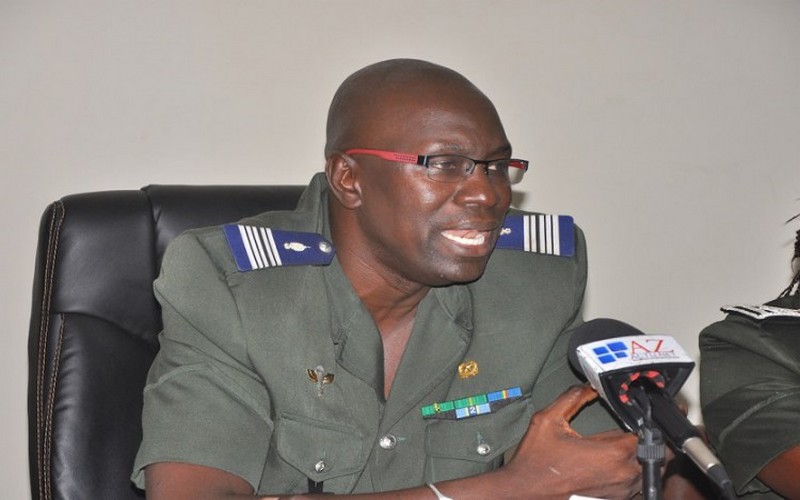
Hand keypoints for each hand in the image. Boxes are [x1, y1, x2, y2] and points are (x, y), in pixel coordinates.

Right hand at [499, 385, 640, 498]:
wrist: (524, 493)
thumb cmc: (534, 462)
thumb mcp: (547, 420)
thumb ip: (572, 398)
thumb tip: (589, 386)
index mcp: (612, 453)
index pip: (650, 435)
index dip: (646, 421)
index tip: (637, 413)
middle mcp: (622, 475)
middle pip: (656, 453)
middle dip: (647, 439)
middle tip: (632, 427)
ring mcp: (620, 491)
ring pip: (648, 469)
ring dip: (641, 456)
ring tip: (622, 443)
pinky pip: (635, 483)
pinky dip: (631, 471)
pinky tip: (613, 461)